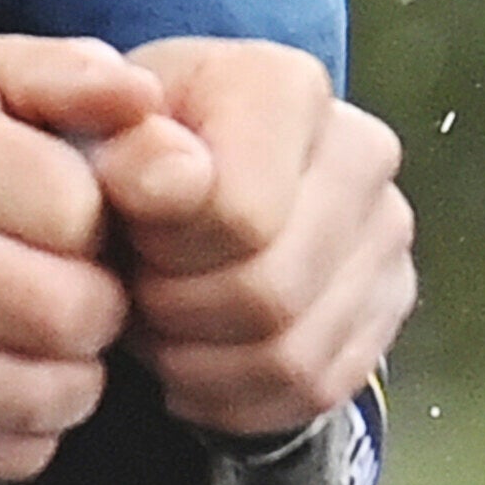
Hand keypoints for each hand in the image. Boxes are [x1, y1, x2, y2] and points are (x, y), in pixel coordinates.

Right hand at [0, 38, 151, 479]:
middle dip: (96, 315)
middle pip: (56, 313)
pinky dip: (15, 438)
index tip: (78, 226)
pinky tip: (9, 397)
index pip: (75, 212)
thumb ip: (74, 78)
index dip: (100, 226)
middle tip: (81, 302)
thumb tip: (138, 98)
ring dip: (67, 385)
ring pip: (21, 395)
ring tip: (57, 353)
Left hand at [71, 37, 412, 438]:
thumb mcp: (95, 126)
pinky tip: (192, 361)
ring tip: (157, 325)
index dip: (163, 248)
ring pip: (292, 355)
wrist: (177, 172)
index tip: (124, 230)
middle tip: (133, 291)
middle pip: (269, 294)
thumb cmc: (127, 150)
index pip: (241, 215)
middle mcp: (361, 150)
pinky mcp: (389, 303)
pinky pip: (314, 390)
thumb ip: (119, 143)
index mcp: (285, 87)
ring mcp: (386, 232)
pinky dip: (236, 397)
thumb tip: (168, 179)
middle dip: (177, 312)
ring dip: (200, 363)